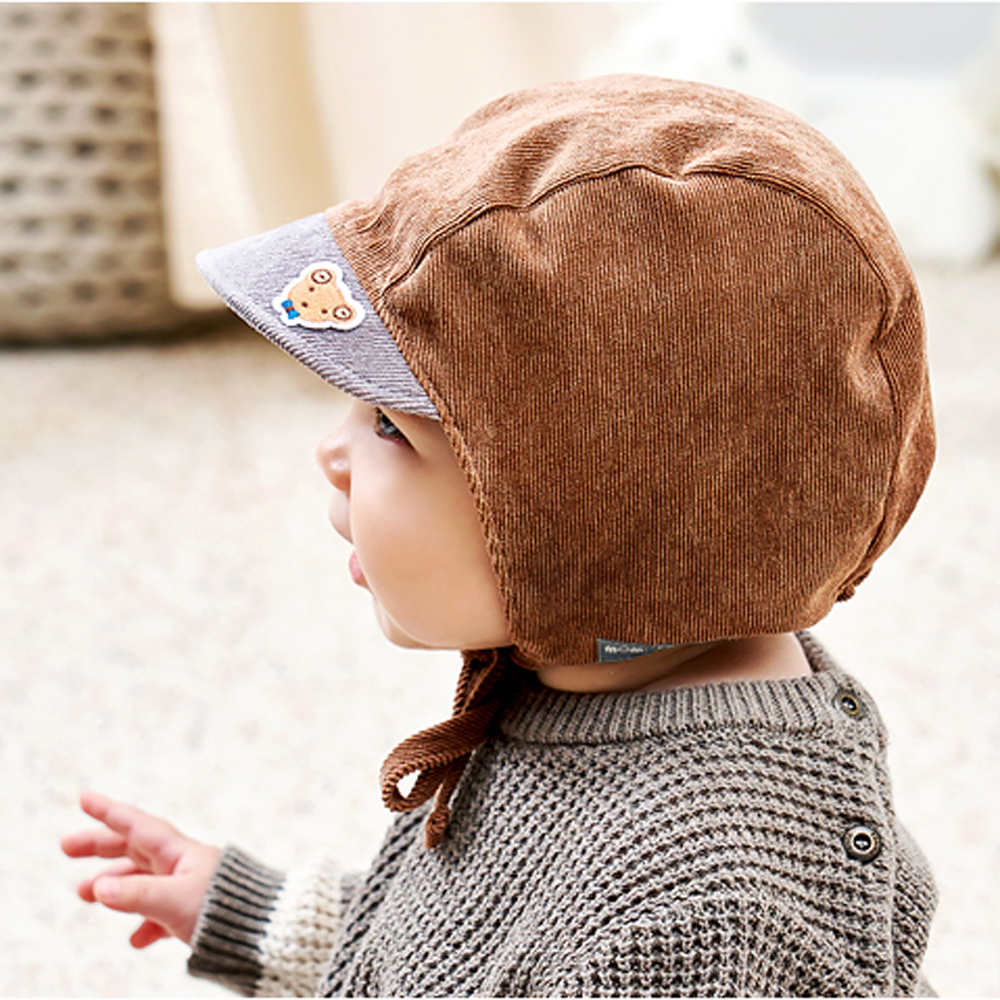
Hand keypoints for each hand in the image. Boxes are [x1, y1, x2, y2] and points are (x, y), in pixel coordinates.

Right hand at [61, 790, 221, 948]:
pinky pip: (162, 915)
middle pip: (134, 849)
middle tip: (66, 846)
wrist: (265, 930)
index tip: (84, 796)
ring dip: (114, 885)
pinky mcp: (195, 914)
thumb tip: (98, 887)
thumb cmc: (226, 909)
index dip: (110, 812)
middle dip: (101, 846)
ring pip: (143, 880)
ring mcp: (188, 888)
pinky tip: (136, 940)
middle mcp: (182, 864)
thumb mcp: (176, 900)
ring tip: (83, 892)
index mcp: (179, 852)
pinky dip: (145, 924)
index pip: (137, 826)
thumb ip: (137, 894)